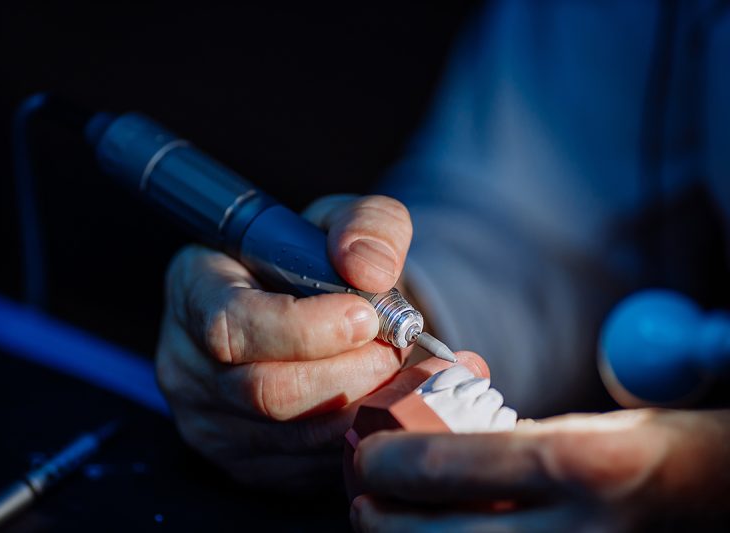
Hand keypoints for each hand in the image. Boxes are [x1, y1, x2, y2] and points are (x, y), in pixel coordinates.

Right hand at [156, 194, 412, 487]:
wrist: (309, 310)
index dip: (303, 328)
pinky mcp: (236, 461)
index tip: (364, 315)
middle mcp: (185, 360)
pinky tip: (370, 403)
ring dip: (356, 408)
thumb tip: (369, 268)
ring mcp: (205, 418)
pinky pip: (301, 468)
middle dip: (345, 375)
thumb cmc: (319, 261)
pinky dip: (348, 439)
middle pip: (263, 391)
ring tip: (388, 373)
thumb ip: (366, 226)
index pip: (231, 324)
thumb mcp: (344, 223)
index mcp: (194, 287)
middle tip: (392, 351)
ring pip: (289, 438)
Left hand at [352, 409, 729, 531]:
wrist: (719, 502)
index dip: (386, 461)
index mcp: (575, 462)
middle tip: (362, 500)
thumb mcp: (580, 429)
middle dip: (376, 519)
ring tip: (386, 525)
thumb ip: (504, 442)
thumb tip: (421, 447)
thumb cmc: (648, 455)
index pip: (443, 463)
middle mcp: (572, 529)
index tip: (365, 453)